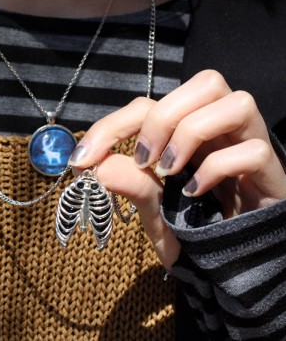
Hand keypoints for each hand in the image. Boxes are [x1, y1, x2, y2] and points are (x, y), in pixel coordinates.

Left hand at [68, 70, 285, 268]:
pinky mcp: (272, 174)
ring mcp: (248, 147)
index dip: (112, 125)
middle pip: (206, 81)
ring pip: (238, 101)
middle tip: (143, 159)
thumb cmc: (192, 232)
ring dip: (191, 132)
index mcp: (187, 132)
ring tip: (168, 170)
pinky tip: (195, 192)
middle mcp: (221, 131)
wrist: (230, 267)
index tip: (82, 160)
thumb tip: (99, 166)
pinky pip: (254, 151)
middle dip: (163, 116)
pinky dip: (218, 167)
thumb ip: (132, 187)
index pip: (150, 104)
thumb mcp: (153, 211)